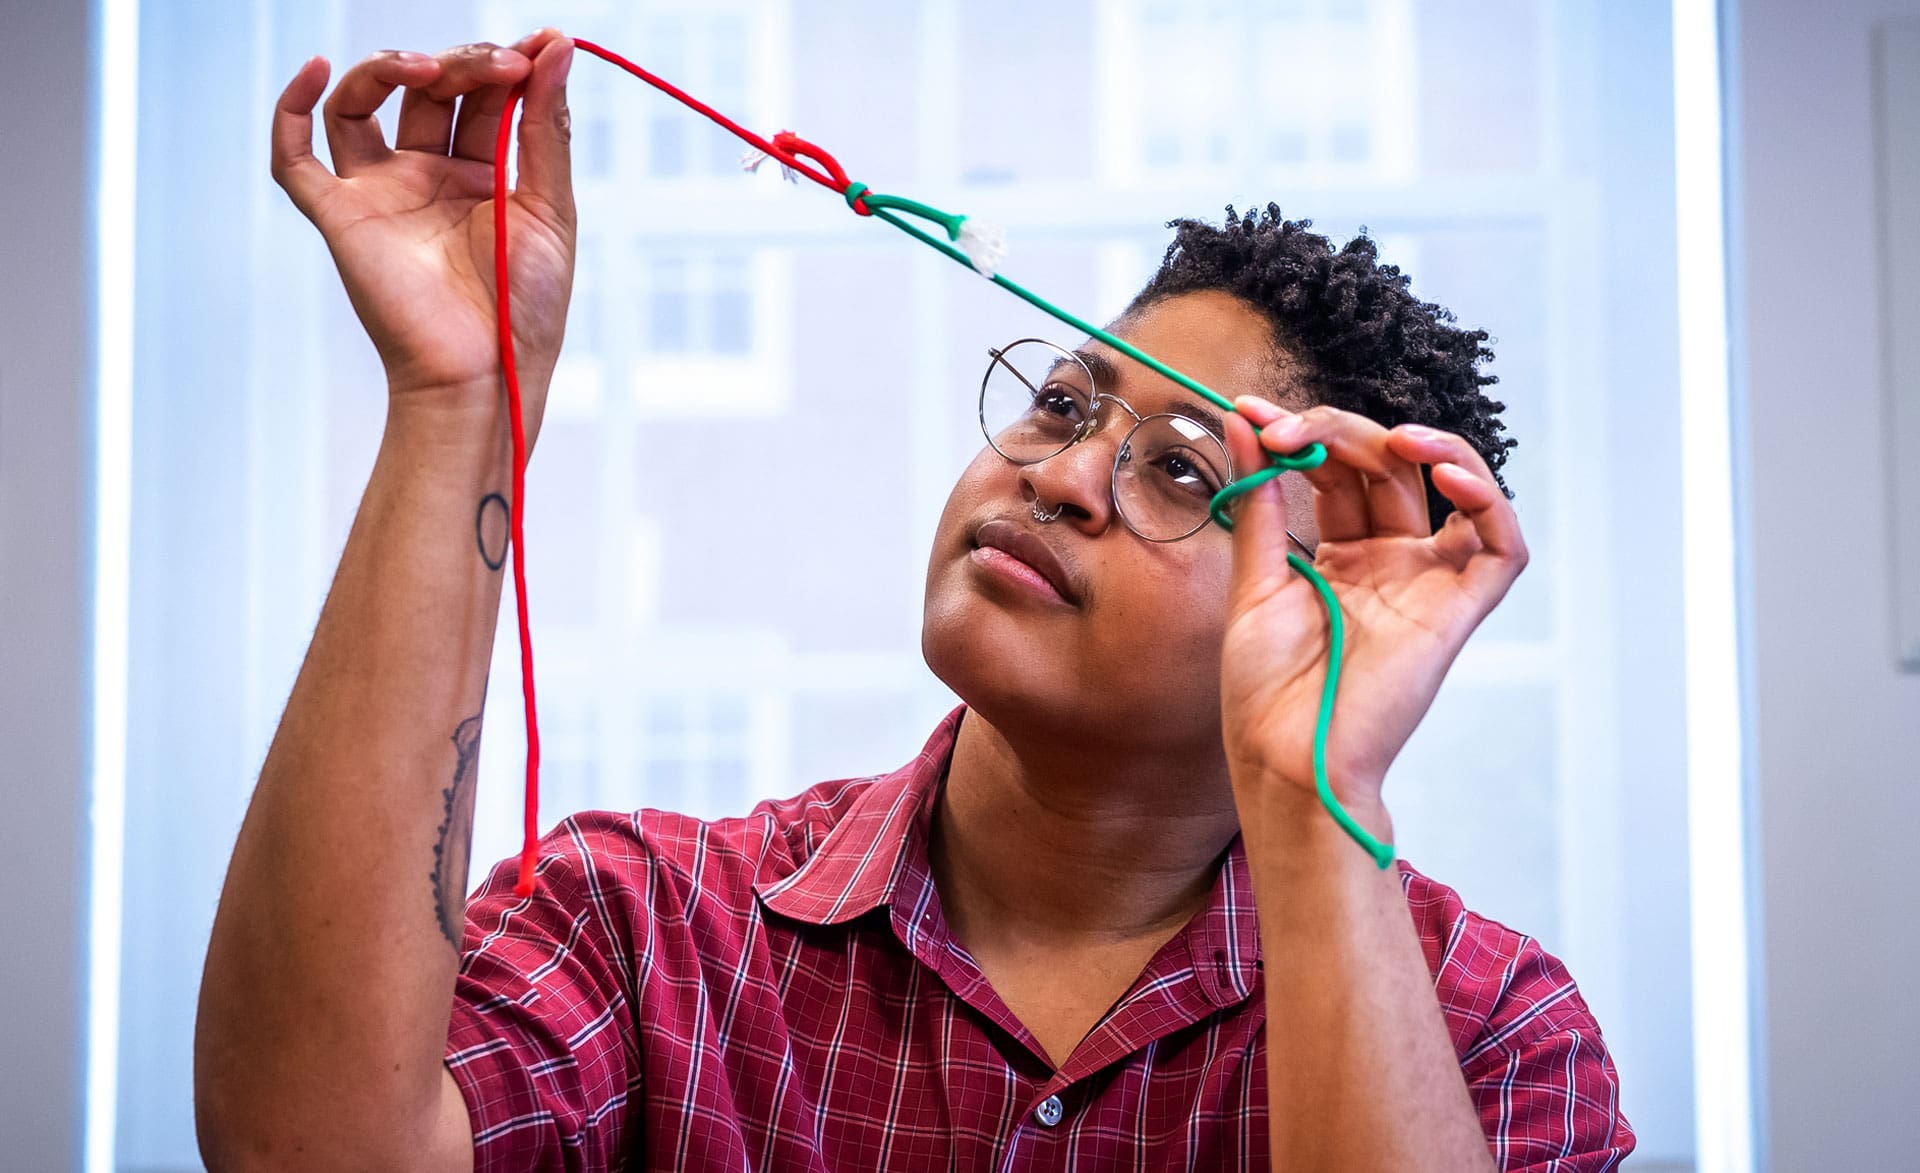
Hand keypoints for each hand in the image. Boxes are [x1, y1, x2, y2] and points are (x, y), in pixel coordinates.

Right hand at [270, 31, 575, 435]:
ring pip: (364, 102)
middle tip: (501, 63)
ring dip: (393, 68)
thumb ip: (547, 128)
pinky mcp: (341, 217)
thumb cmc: (525, 308)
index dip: (505, 65)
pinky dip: (292, 108)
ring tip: (433, 66)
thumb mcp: (551, 208)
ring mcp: (381, 193)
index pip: (482, 96)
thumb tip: (556, 45)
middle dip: (465, 64)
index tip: (538, 47)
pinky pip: (295, 157)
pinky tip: (314, 68)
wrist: (486, 374)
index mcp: (482, 176)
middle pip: (428, 89)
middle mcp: (427, 177)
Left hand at [1218, 399, 1528, 828]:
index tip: (1250, 413)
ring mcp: (1425, 583)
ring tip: (1384, 434)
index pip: (1337, 470)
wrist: (1283, 757)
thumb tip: (1245, 424)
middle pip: (1387, 467)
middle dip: (1337, 432)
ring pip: (1452, 487)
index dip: (1302, 433)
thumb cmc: (1265, 691)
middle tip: (1283, 428)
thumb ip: (1262, 503)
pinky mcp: (1458, 611)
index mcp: (1340, 557)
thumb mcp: (1254, 581)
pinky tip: (1447, 475)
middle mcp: (1388, 563)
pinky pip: (1501, 547)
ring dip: (1427, 445)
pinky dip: (1489, 500)